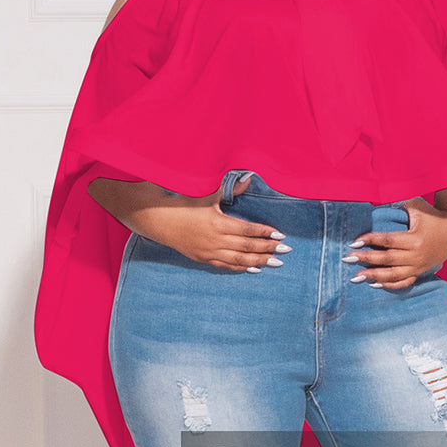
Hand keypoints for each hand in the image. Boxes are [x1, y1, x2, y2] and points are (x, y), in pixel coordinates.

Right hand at [134, 174, 290, 271]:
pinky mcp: (204, 259)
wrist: (160, 221)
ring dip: (259, 261)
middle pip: (247, 246)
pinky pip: (226, 266)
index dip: (265, 233)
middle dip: (268, 249)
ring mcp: (209, 252)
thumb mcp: (207, 193)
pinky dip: (242, 267)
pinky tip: (254, 268)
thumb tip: (249, 178)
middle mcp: (215, 240)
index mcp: (217, 222)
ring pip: (239, 260)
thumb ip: (230, 188)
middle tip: (285, 250)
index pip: (247, 230)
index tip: (279, 235)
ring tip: (275, 263)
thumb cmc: (185, 204)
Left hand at [343, 197, 446, 289]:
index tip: (354, 242)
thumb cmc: (434, 215)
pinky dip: (389, 285)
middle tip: (348, 259)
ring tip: (356, 277)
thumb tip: (375, 206)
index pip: (388, 240)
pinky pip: (403, 282)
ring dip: (373, 276)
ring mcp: (418, 266)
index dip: (370, 240)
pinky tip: (374, 285)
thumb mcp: (417, 206)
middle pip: (387, 259)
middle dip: (366, 259)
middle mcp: (416, 255)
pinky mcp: (420, 272)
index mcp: (415, 238)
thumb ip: (397, 206)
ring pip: (393, 274)